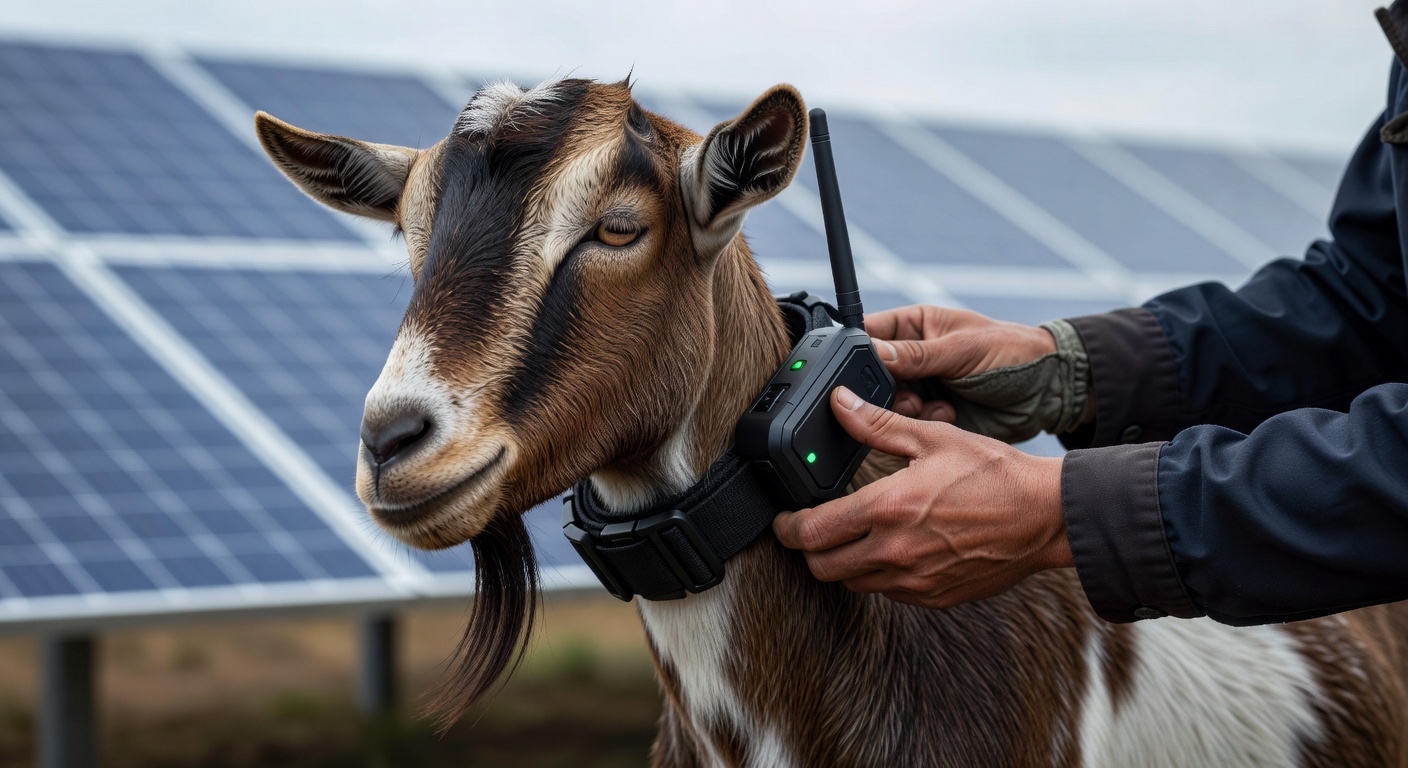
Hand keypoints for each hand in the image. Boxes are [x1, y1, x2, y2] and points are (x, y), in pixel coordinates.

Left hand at [773, 386, 1072, 608]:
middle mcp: (895, 552)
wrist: (1045, 516)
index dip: (786, 528)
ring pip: (853, 584)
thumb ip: (875, 424)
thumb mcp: (932, 438)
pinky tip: (891, 550)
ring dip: (843, 564)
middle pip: (822, 568)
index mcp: (887, 509)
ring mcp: (915, 581)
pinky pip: (889, 594)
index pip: (812, 532)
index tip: (783, 519)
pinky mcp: (935, 597)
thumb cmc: (994, 473)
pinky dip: (879, 576)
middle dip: (809, 550)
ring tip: (851, 537)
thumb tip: (838, 404)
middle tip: (811, 530)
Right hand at [865, 305, 1055, 420]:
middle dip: (880, 387)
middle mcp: (912, 355)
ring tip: (925, 404)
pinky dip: (922, 421)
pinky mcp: (931, 413)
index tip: (854, 371)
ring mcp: (920, 385)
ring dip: (903, 407)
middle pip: (871, 373)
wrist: (1046, 392)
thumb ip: (918, 354)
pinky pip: (908, 422)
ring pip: (886, 401)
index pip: (870, 332)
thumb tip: (875, 353)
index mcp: (916, 325)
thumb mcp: (963, 349)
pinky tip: (946, 413)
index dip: (857, 350)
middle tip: (901, 392)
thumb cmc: (1013, 353)